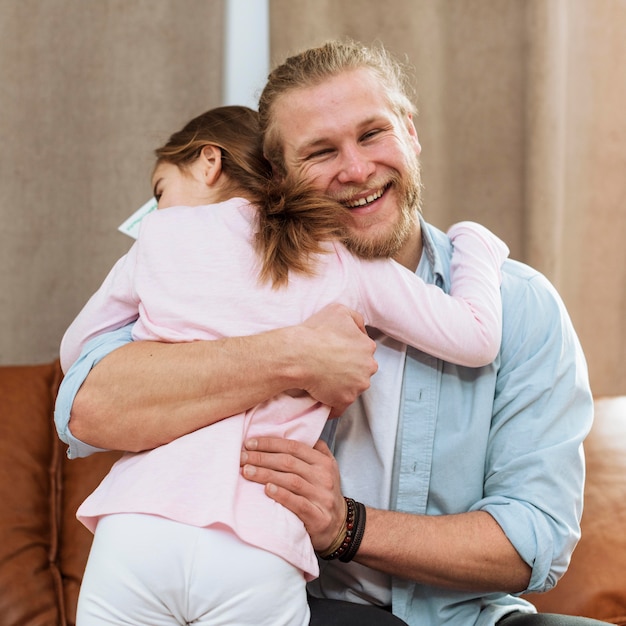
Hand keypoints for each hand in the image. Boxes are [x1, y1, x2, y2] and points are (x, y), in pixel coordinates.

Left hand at [240, 437, 345, 550]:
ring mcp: (321, 496)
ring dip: (265, 474)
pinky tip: (267, 489)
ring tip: (246, 471)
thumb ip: (314, 450)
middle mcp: (323, 477)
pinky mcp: (317, 516)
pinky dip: (281, 495)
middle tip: (242, 456)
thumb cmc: (324, 493)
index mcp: (323, 462)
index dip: (271, 443)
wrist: (340, 526)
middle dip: (262, 458)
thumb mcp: (326, 468)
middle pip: (289, 462)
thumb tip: (293, 433)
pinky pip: (298, 503)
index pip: (294, 447)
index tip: (250, 443)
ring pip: (291, 481)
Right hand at [298, 303, 377, 417]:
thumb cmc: (316, 333)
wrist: (298, 355)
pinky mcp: (344, 400)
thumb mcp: (339, 310)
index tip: (335, 353)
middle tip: (328, 366)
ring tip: (322, 379)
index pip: (363, 351)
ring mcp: (357, 386)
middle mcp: (368, 367)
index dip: (348, 352)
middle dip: (348, 369)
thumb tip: (361, 330)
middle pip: (360, 370)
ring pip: (352, 387)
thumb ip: (356, 318)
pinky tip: (321, 397)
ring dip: (341, 385)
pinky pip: (340, 406)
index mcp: (367, 347)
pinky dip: (332, 403)